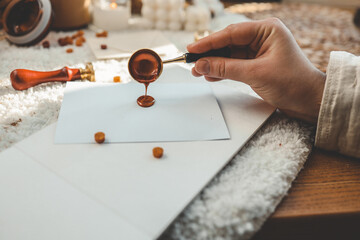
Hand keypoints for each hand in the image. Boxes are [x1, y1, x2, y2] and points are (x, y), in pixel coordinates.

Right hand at [187, 18, 325, 123]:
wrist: (310, 102)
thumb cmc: (293, 83)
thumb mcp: (256, 74)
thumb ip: (226, 68)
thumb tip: (201, 65)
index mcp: (267, 30)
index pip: (231, 33)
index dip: (209, 42)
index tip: (192, 49)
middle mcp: (262, 37)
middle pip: (228, 42)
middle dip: (210, 54)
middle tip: (191, 61)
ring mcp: (259, 51)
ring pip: (229, 54)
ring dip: (214, 63)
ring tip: (197, 71)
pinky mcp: (256, 64)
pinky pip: (234, 64)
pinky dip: (222, 71)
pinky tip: (210, 76)